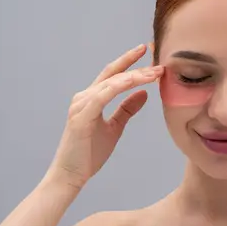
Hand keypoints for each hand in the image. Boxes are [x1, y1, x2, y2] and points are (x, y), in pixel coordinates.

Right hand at [45, 44, 162, 188]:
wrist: (71, 175)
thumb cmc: (90, 153)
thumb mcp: (114, 127)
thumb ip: (126, 109)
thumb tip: (143, 94)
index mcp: (92, 98)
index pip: (112, 74)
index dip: (128, 61)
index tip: (146, 50)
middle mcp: (84, 97)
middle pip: (113, 74)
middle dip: (134, 63)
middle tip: (154, 55)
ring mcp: (81, 105)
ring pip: (111, 83)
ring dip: (134, 76)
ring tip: (154, 73)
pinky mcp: (81, 116)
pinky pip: (102, 96)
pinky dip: (119, 87)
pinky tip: (134, 82)